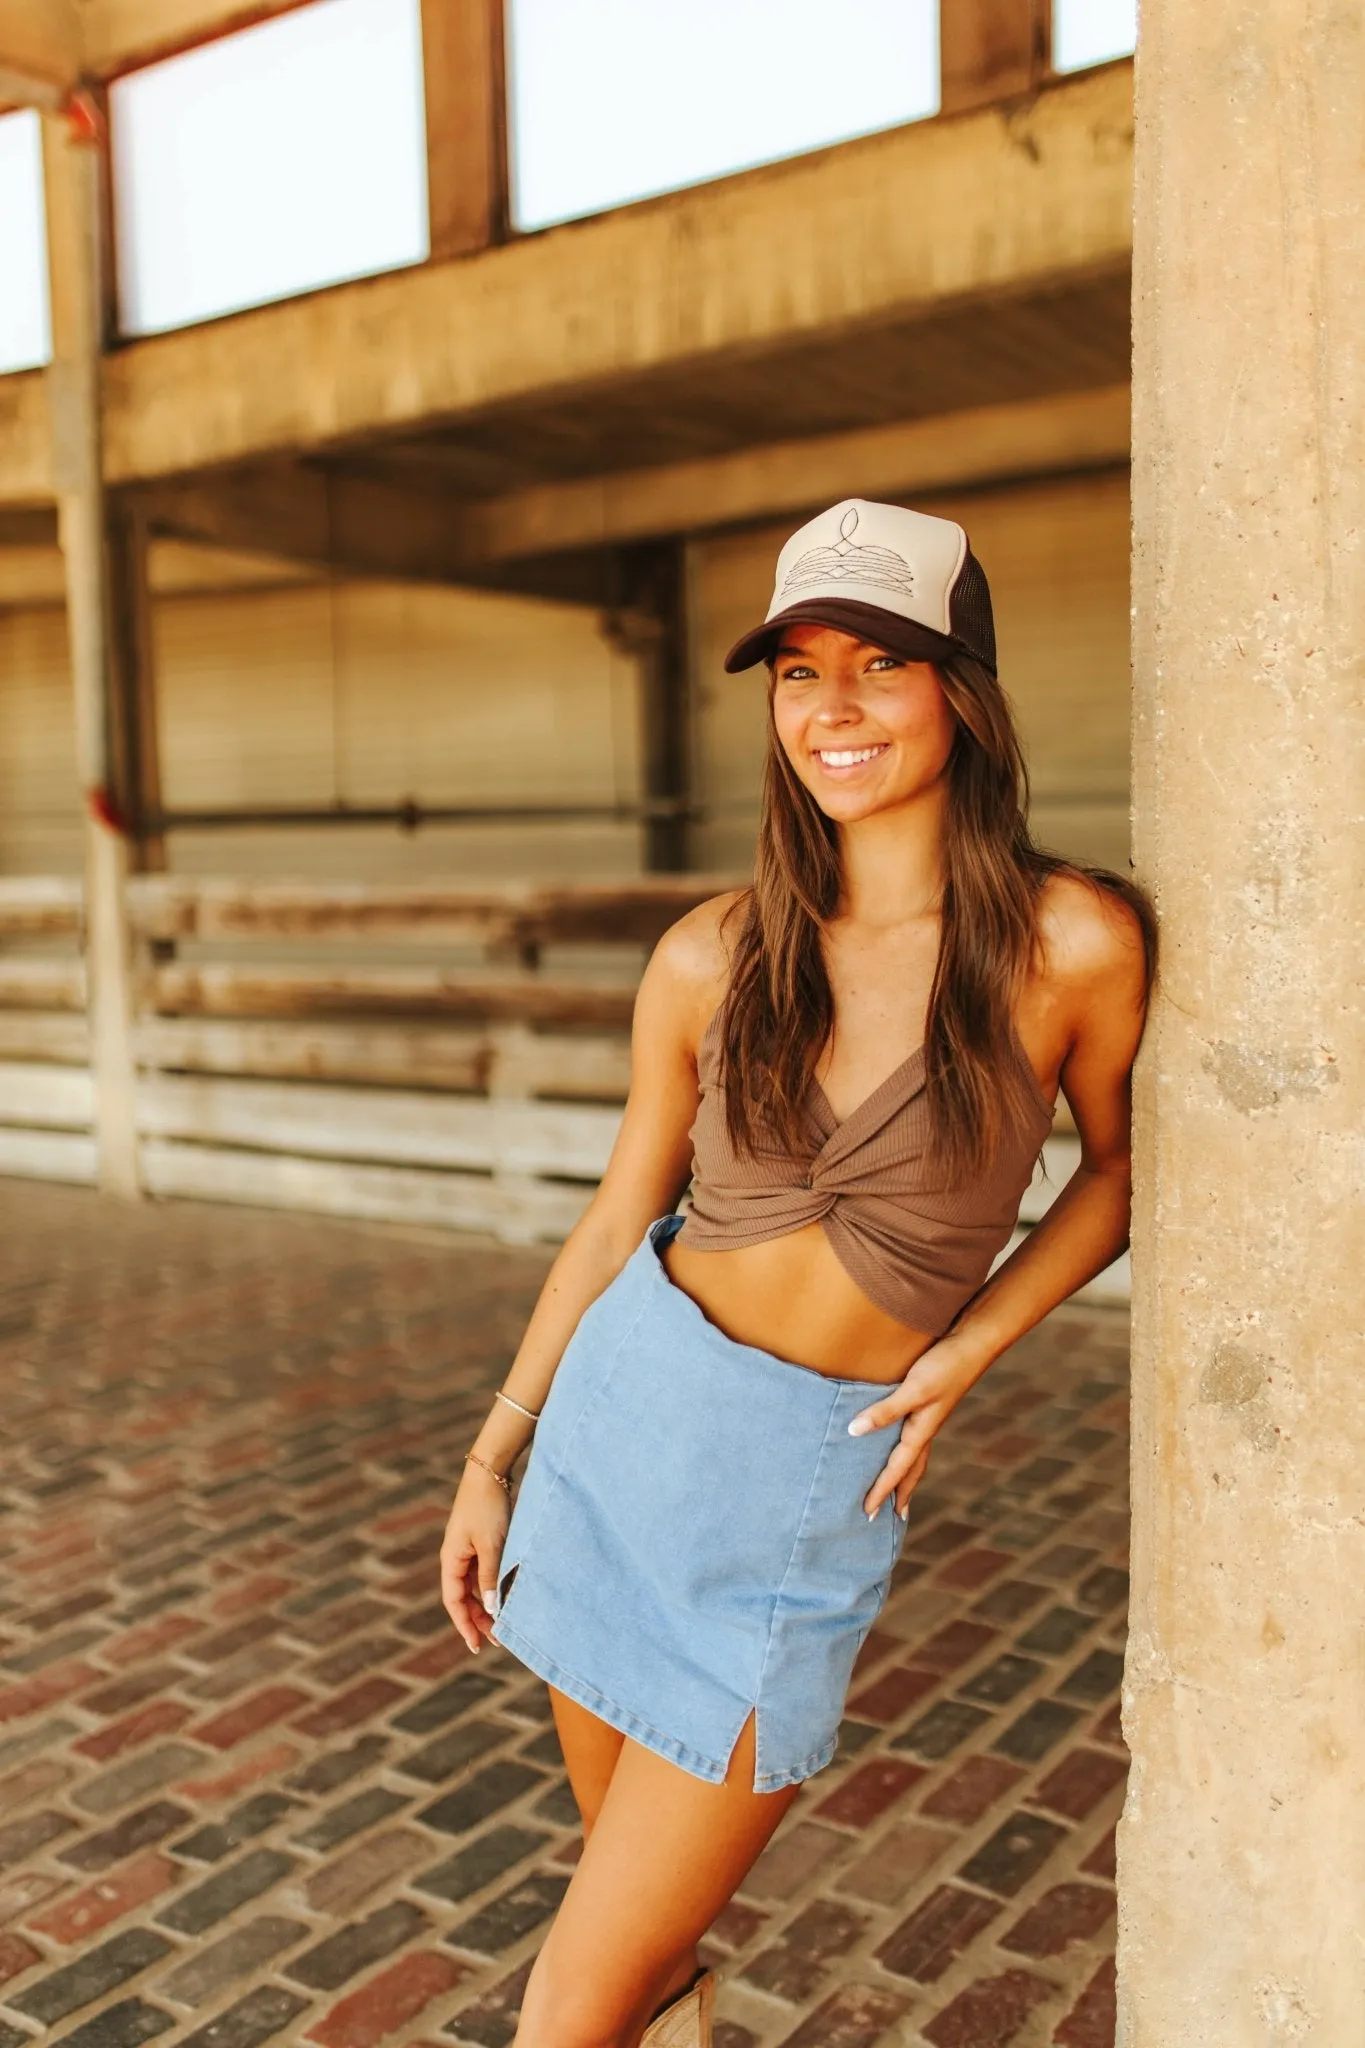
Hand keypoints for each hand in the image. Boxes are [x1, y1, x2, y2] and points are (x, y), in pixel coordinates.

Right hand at [439, 1463, 510, 1654]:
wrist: (490, 1471)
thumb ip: (490, 1577)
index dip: (464, 1625)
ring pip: (475, 1585)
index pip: (454, 1601)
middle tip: (497, 1639)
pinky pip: (483, 1572)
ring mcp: (468, 1548)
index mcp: (451, 1559)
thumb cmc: (488, 1507)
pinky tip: (506, 1595)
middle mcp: (456, 1556)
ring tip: (503, 1622)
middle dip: (478, 1618)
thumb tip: (491, 1609)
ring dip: (487, 1604)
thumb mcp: (491, 1545)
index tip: (476, 1646)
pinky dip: (492, 1586)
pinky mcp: (481, 1540)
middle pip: (463, 1597)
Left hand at [848, 1337, 986, 1519]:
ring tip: (897, 1492)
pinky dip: (907, 1452)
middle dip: (899, 1494)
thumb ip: (886, 1411)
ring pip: (915, 1457)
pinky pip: (915, 1439)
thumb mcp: (914, 1389)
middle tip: (889, 1518)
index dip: (880, 1491)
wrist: (973, 1344)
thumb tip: (854, 1432)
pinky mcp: (930, 1405)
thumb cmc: (944, 1366)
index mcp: (921, 1432)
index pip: (897, 1470)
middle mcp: (926, 1430)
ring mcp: (930, 1418)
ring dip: (905, 1477)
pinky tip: (901, 1443)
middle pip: (911, 1471)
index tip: (867, 1513)